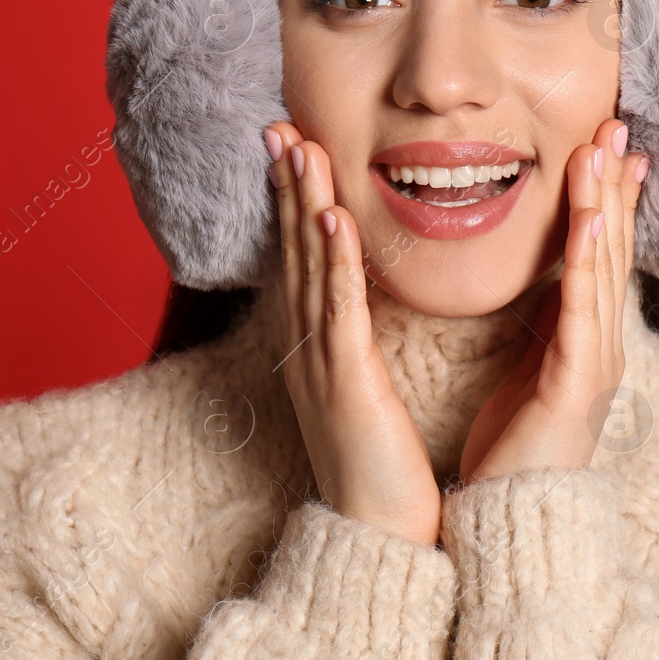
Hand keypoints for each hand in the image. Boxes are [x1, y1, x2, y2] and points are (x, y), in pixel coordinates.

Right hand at [263, 121, 442, 546]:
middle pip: (295, 251)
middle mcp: (308, 346)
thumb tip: (360, 301)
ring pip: (311, 268)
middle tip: (280, 126)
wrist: (376, 532)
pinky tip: (330, 219)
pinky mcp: (345, 381)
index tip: (294, 146)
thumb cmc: (378, 464)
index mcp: (317, 346)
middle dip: (287, 186)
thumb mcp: (361, 390)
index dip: (294, 201)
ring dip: (303, 205)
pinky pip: (339, 310)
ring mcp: (321, 362)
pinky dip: (334, 261)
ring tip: (301, 149)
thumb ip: (357, 342)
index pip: (303, 259)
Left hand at [457, 117, 647, 484]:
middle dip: (614, 186)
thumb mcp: (528, 367)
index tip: (605, 144)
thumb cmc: (514, 447)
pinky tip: (589, 223)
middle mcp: (601, 343)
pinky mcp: (575, 384)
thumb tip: (543, 275)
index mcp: (585, 338)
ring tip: (605, 152)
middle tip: (616, 126)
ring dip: (605, 206)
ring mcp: (595, 362)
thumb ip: (541, 321)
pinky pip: (582, 312)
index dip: (607, 198)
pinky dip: (587, 264)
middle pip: (611, 249)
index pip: (600, 253)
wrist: (511, 517)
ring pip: (603, 269)